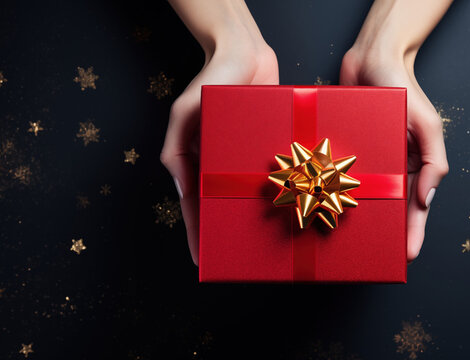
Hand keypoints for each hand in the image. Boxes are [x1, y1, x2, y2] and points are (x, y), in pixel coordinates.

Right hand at [161, 2, 278, 264]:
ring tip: (265, 242)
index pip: (195, 205)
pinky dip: (282, 190)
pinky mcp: (270, 147)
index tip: (200, 259)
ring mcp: (246, 157)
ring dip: (256, 216)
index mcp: (198, 159)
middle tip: (238, 256)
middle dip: (228, 230)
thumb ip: (176, 150)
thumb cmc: (209, 78)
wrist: (246, 51)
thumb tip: (185, 191)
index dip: (196, 232)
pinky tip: (293, 207)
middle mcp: (222, 162)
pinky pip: (275, 173)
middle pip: (224, 205)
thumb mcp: (183, 112)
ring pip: (250, 194)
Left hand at [340, 46, 448, 261]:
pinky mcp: (339, 149)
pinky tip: (321, 207)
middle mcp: (388, 167)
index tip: (407, 254)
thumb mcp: (428, 126)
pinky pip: (334, 173)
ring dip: (355, 216)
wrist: (372, 57)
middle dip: (383, 233)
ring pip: (359, 195)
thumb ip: (433, 163)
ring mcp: (363, 160)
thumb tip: (427, 199)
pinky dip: (329, 189)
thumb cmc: (405, 88)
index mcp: (411, 165)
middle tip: (375, 257)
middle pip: (386, 207)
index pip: (414, 206)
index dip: (412, 231)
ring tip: (348, 241)